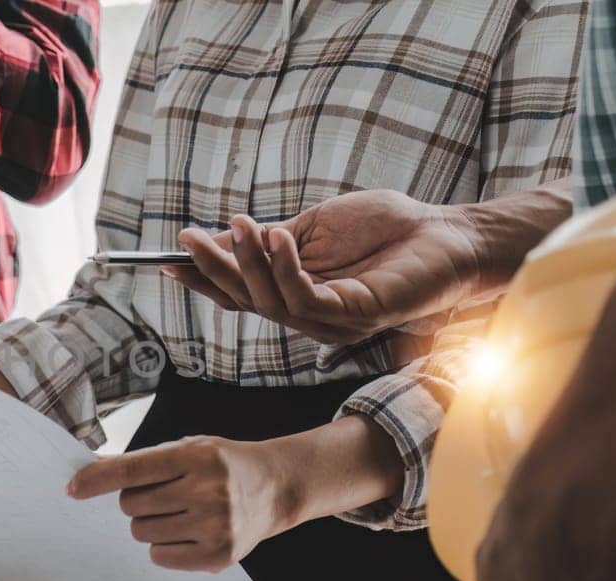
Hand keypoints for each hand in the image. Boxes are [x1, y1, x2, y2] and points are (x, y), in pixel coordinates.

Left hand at [65, 435, 301, 571]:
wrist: (276, 487)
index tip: (72, 488)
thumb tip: (91, 468)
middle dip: (136, 501)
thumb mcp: (188, 448)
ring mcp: (216, 525)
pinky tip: (186, 533)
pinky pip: (161, 558)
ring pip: (143, 532)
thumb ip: (142, 460)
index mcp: (196, 457)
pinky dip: (163, 547)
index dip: (98, 479)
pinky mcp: (220, 555)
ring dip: (148, 524)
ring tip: (178, 512)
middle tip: (163, 495)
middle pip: (132, 506)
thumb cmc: (222, 465)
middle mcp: (207, 490)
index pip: (133, 470)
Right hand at [164, 189, 486, 343]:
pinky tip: (277, 238)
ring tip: (238, 224)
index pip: (240, 294)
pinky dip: (286, 268)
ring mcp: (332, 321)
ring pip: (271, 303)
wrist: (445, 232)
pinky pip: (307, 299)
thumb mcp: (314, 226)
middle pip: (247, 302)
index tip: (170, 257)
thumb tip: (221, 236)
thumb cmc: (387, 229)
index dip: (204, 278)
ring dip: (248, 262)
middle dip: (214, 269)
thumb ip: (271, 239)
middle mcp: (310, 316)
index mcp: (297, 294)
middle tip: (188, 237)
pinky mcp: (356, 316)